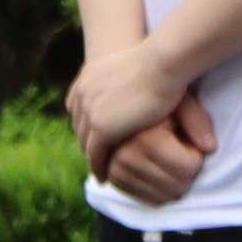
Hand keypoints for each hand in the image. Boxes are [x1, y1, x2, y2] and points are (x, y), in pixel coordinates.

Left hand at [69, 38, 194, 173]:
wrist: (163, 64)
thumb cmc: (159, 64)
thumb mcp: (131, 68)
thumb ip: (120, 81)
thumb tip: (125, 92)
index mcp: (87, 77)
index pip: (79, 108)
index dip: (88, 125)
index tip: (98, 139)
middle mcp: (82, 93)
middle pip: (80, 126)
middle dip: (88, 143)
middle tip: (98, 159)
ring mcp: (89, 110)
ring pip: (85, 143)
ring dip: (92, 158)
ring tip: (102, 171)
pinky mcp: (101, 128)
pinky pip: (95, 155)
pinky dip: (99, 167)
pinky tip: (106, 177)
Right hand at [100, 99, 213, 209]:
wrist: (125, 100)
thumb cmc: (160, 99)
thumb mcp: (182, 101)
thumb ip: (197, 120)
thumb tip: (209, 148)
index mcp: (144, 137)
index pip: (189, 168)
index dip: (196, 156)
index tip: (187, 139)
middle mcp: (125, 156)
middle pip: (178, 187)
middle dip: (186, 172)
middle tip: (177, 150)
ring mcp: (116, 170)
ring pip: (164, 197)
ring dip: (172, 181)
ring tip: (165, 156)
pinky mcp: (113, 179)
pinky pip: (149, 199)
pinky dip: (159, 190)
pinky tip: (157, 169)